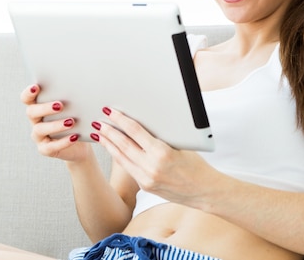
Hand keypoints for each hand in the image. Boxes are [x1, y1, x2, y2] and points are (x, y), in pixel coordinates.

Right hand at [20, 84, 92, 162]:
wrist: (81, 141)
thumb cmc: (76, 118)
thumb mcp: (74, 106)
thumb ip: (71, 96)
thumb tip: (80, 85)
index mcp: (38, 107)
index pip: (27, 99)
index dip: (28, 93)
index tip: (36, 87)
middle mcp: (35, 120)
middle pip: (31, 112)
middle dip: (45, 108)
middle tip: (60, 105)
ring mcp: (38, 136)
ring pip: (40, 129)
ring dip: (55, 125)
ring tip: (71, 122)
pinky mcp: (45, 149)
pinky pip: (50, 146)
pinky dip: (63, 141)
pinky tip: (74, 137)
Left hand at [92, 107, 212, 205]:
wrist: (204, 191)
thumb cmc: (196, 164)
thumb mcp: (181, 145)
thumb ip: (161, 136)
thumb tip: (142, 122)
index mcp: (162, 152)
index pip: (135, 131)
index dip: (120, 119)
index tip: (110, 111)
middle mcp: (151, 166)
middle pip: (124, 144)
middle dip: (109, 131)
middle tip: (98, 121)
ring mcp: (147, 178)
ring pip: (122, 158)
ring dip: (109, 144)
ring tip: (100, 134)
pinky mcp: (146, 186)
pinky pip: (128, 167)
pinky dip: (118, 156)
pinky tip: (112, 149)